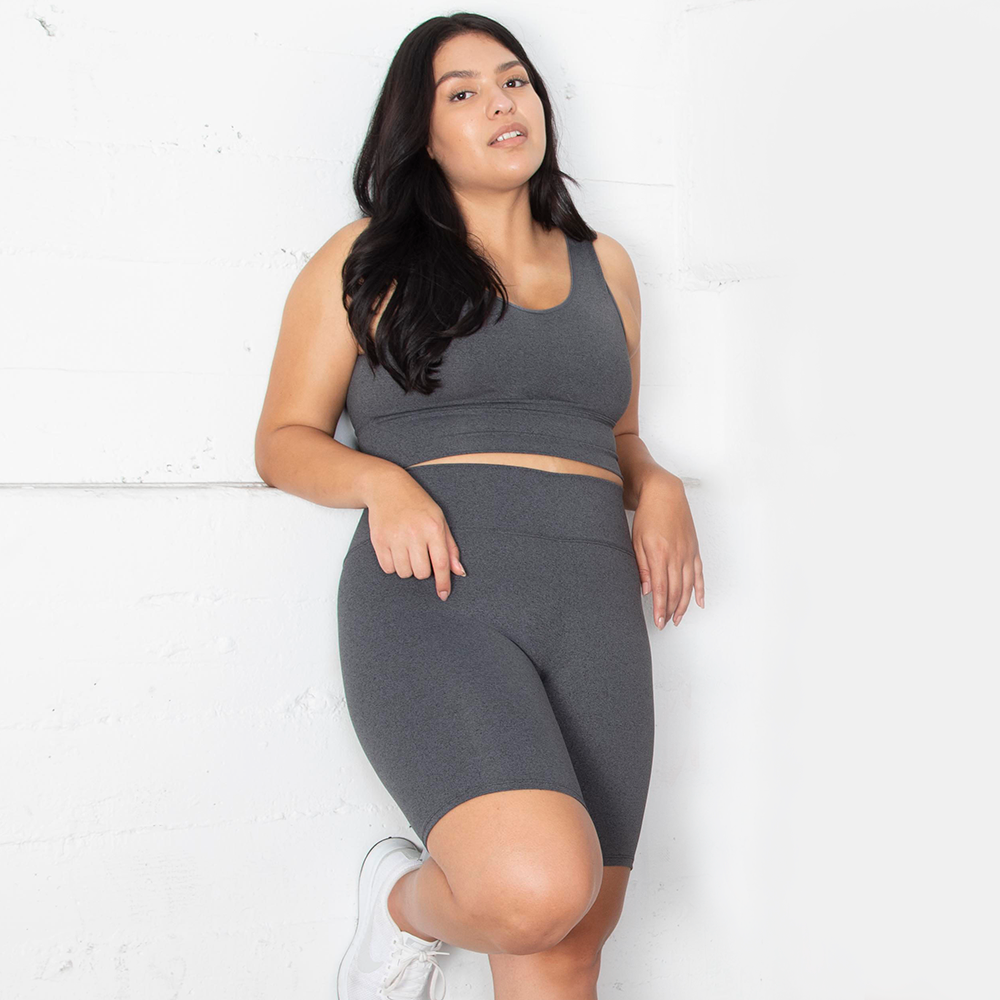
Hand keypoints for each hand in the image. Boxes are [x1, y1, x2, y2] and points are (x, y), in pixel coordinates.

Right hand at [366, 470, 465, 600]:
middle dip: (423, 570)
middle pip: (422, 572)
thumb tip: (459, 572)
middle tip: (420, 555)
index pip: (441, 563)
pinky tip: (395, 551)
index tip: (443, 595)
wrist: (387, 487)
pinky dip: (393, 565)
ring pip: (404, 573)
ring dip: (408, 568)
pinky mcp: (379, 541)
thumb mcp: (439, 520)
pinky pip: (388, 568)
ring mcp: (395, 537)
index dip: (443, 582)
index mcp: (433, 528)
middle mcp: (414, 533)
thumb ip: (450, 547)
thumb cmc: (417, 504)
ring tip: (407, 551)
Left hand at [631, 472, 704, 627]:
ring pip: (689, 585)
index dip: (661, 608)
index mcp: (660, 554)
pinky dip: (700, 589)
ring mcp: (688, 553)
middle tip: (666, 623)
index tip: (659, 621)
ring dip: (685, 604)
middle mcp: (677, 556)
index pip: (662, 589)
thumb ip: (642, 567)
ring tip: (678, 618)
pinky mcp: (694, 549)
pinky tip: (700, 602)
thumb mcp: (637, 541)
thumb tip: (647, 590)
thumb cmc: (648, 515)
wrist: (664, 494)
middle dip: (671, 610)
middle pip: (677, 591)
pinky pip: (699, 573)